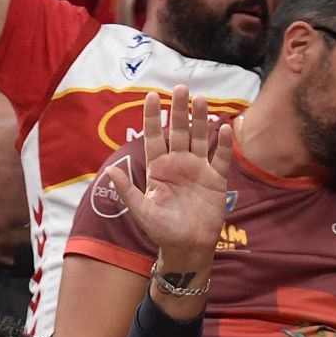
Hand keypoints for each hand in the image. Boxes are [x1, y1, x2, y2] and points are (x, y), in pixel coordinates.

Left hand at [101, 85, 233, 270]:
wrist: (188, 248)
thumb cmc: (162, 231)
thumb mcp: (142, 211)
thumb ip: (127, 190)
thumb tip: (111, 170)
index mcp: (158, 168)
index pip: (154, 137)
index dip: (153, 117)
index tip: (152, 96)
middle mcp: (178, 164)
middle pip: (178, 131)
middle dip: (178, 110)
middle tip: (180, 88)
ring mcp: (198, 170)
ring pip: (199, 138)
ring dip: (200, 120)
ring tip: (201, 99)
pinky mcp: (216, 180)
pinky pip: (220, 158)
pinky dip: (223, 144)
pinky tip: (224, 127)